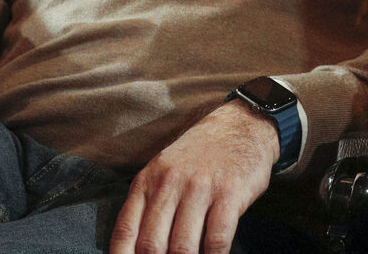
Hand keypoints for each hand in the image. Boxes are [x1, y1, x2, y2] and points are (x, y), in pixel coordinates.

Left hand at [107, 101, 279, 253]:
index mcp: (148, 180)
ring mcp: (200, 188)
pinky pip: (216, 240)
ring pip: (182, 248)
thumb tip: (138, 248)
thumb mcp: (165, 170)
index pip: (125, 231)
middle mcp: (170, 183)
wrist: (242, 125)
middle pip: (151, 245)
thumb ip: (150, 205)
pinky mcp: (229, 194)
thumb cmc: (201, 154)